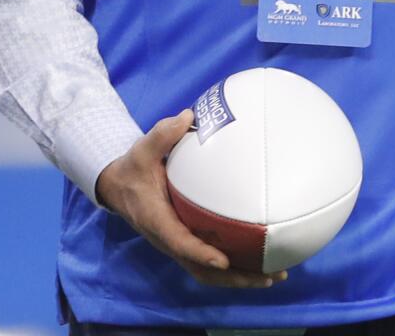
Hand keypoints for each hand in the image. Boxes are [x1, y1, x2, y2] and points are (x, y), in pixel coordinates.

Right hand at [95, 108, 287, 289]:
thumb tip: (189, 116)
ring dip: (240, 277)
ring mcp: (179, 244)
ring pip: (210, 272)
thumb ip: (162, 134)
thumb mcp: (141, 149)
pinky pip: (211, 261)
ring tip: (275, 274)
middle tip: (269, 276)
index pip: (180, 243)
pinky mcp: (187, 241)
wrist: (119, 185)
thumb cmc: (133, 168)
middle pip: (202, 270)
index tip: (223, 260)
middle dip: (235, 277)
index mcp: (157, 221)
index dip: (201, 254)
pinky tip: (260, 258)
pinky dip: (235, 266)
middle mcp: (169, 240)